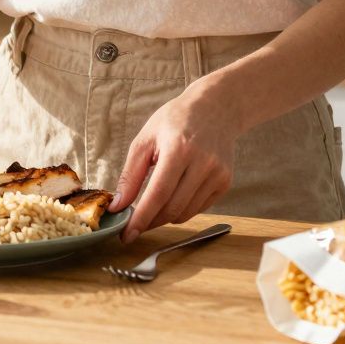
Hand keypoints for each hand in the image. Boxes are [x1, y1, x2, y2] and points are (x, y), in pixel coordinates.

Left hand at [108, 82, 240, 243]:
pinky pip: (198, 208)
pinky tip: (174, 195)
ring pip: (186, 213)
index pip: (158, 194)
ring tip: (153, 205)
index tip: (126, 236)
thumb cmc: (175, 121)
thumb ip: (131, 174)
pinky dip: (181, 209)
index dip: (141, 218)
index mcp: (179, 149)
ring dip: (165, 217)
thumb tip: (118, 206)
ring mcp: (218, 174)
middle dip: (150, 221)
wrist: (216, 108)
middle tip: (134, 223)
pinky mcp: (226, 182)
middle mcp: (203, 163)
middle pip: (173, 208)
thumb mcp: (145, 139)